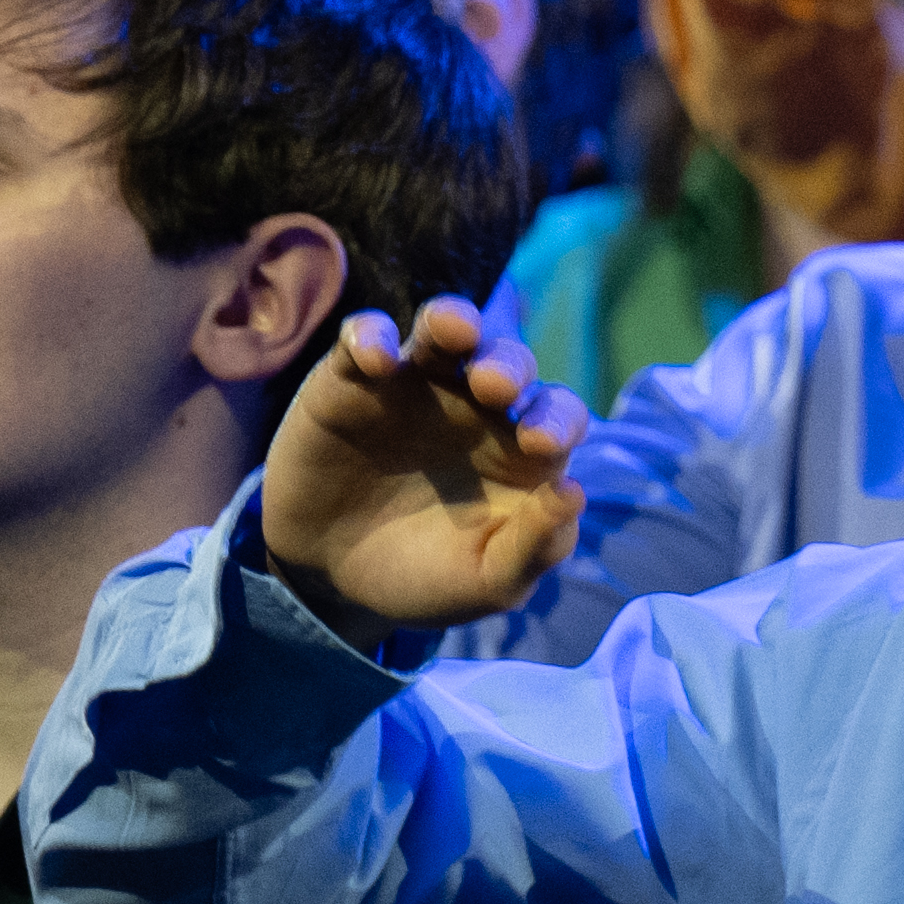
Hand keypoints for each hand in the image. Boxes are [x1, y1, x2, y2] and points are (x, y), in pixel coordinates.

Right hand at [250, 298, 588, 632]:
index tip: (541, 442)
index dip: (558, 418)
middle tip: (494, 386)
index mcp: (519, 450)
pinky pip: (364, 337)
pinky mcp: (352, 380)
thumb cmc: (422, 576)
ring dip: (452, 321)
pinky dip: (369, 336)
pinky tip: (372, 360)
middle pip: (507, 361)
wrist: (330, 578)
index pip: (558, 415)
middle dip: (507, 364)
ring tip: (452, 332)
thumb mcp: (484, 582)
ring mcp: (414, 385)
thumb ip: (533, 547)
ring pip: (443, 329)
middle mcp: (475, 407)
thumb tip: (574, 493)